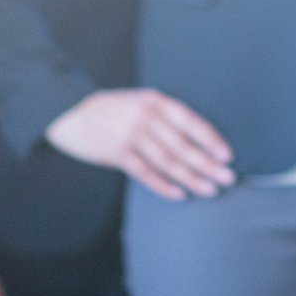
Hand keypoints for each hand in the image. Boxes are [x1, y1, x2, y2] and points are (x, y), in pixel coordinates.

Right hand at [45, 89, 235, 200]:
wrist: (67, 111)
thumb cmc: (109, 109)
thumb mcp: (139, 102)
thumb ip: (163, 115)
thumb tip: (194, 139)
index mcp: (155, 101)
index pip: (191, 121)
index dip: (211, 139)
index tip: (228, 156)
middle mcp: (146, 116)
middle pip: (183, 145)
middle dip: (208, 164)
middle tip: (228, 178)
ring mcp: (131, 135)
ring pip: (168, 162)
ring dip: (192, 178)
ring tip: (210, 190)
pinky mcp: (116, 153)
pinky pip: (145, 173)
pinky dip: (163, 185)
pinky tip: (180, 195)